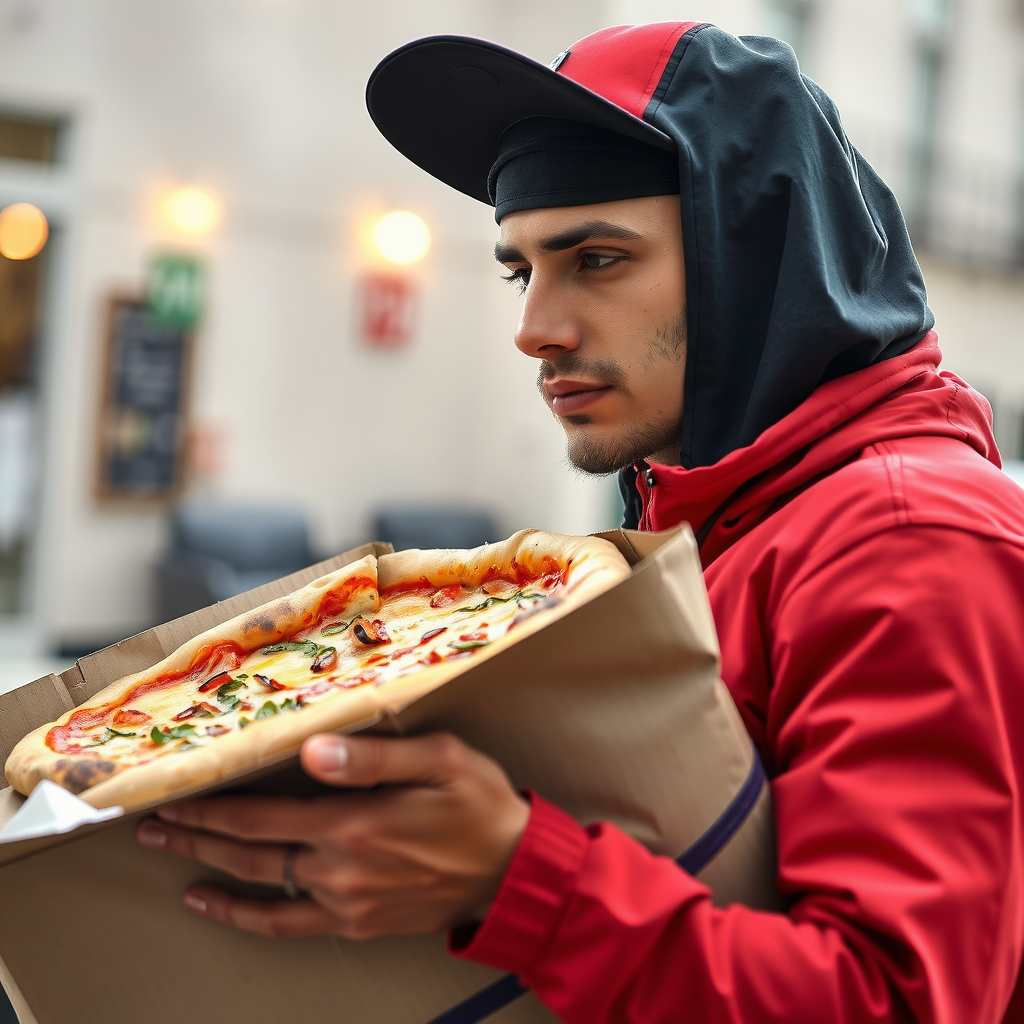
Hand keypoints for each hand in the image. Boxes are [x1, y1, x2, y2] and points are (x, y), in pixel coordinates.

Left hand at [135, 732, 529, 939]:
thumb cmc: (479, 805)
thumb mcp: (440, 761)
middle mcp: (340, 870)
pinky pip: (288, 925)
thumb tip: (312, 751)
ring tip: (173, 860)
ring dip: (211, 873)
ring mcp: (345, 903)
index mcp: (355, 825)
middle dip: (196, 838)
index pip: (263, 818)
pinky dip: (247, 917)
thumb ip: (374, 757)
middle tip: (153, 828)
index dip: (213, 809)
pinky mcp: (356, 924)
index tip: (174, 799)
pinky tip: (218, 905)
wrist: (512, 872)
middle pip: (249, 854)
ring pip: (261, 889)